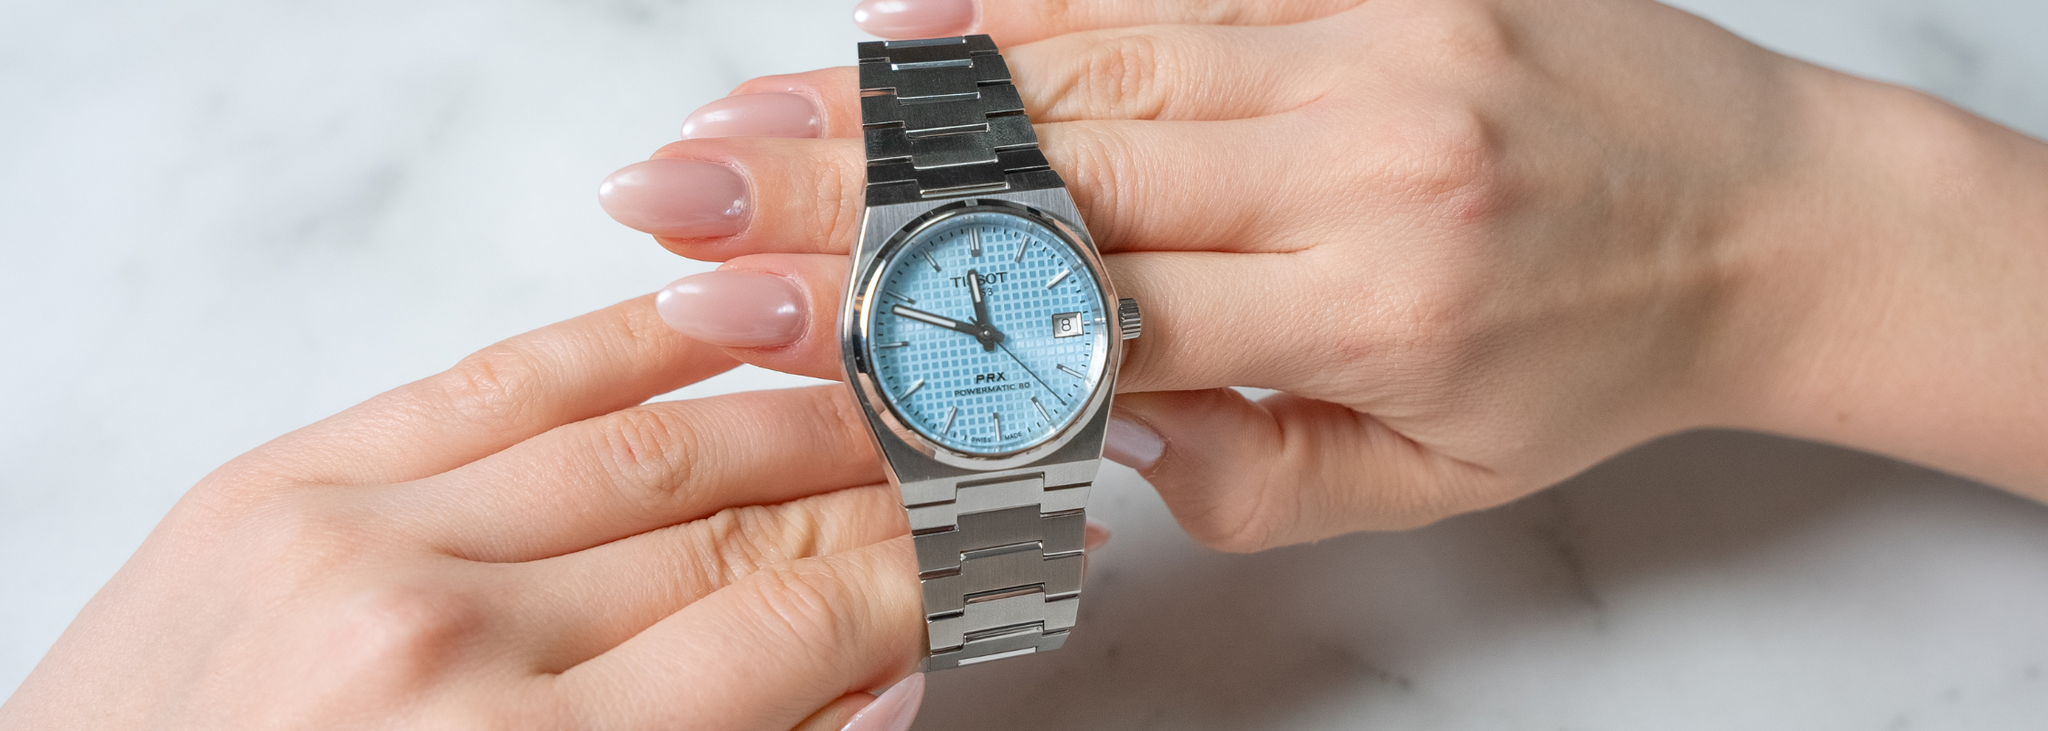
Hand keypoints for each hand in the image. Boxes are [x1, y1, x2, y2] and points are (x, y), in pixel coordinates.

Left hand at [0, 297, 926, 729]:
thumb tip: (884, 667)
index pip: (789, 630)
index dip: (924, 580)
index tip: (1001, 549)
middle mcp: (445, 645)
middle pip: (736, 528)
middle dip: (881, 495)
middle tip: (970, 467)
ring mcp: (356, 543)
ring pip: (646, 438)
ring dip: (791, 411)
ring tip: (880, 404)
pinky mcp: (282, 480)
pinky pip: (504, 377)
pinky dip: (632, 343)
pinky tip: (725, 322)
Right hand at [602, 0, 2047, 548]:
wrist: (1767, 218)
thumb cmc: (1591, 363)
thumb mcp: (1427, 483)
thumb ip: (1239, 471)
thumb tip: (1078, 419)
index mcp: (1371, 300)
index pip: (1080, 312)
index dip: (900, 319)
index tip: (746, 318)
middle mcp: (1353, 150)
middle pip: (1044, 169)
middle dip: (834, 185)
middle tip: (673, 187)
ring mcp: (1361, 37)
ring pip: (1082, 57)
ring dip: (896, 89)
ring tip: (744, 106)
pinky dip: (1028, 3)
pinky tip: (909, 15)